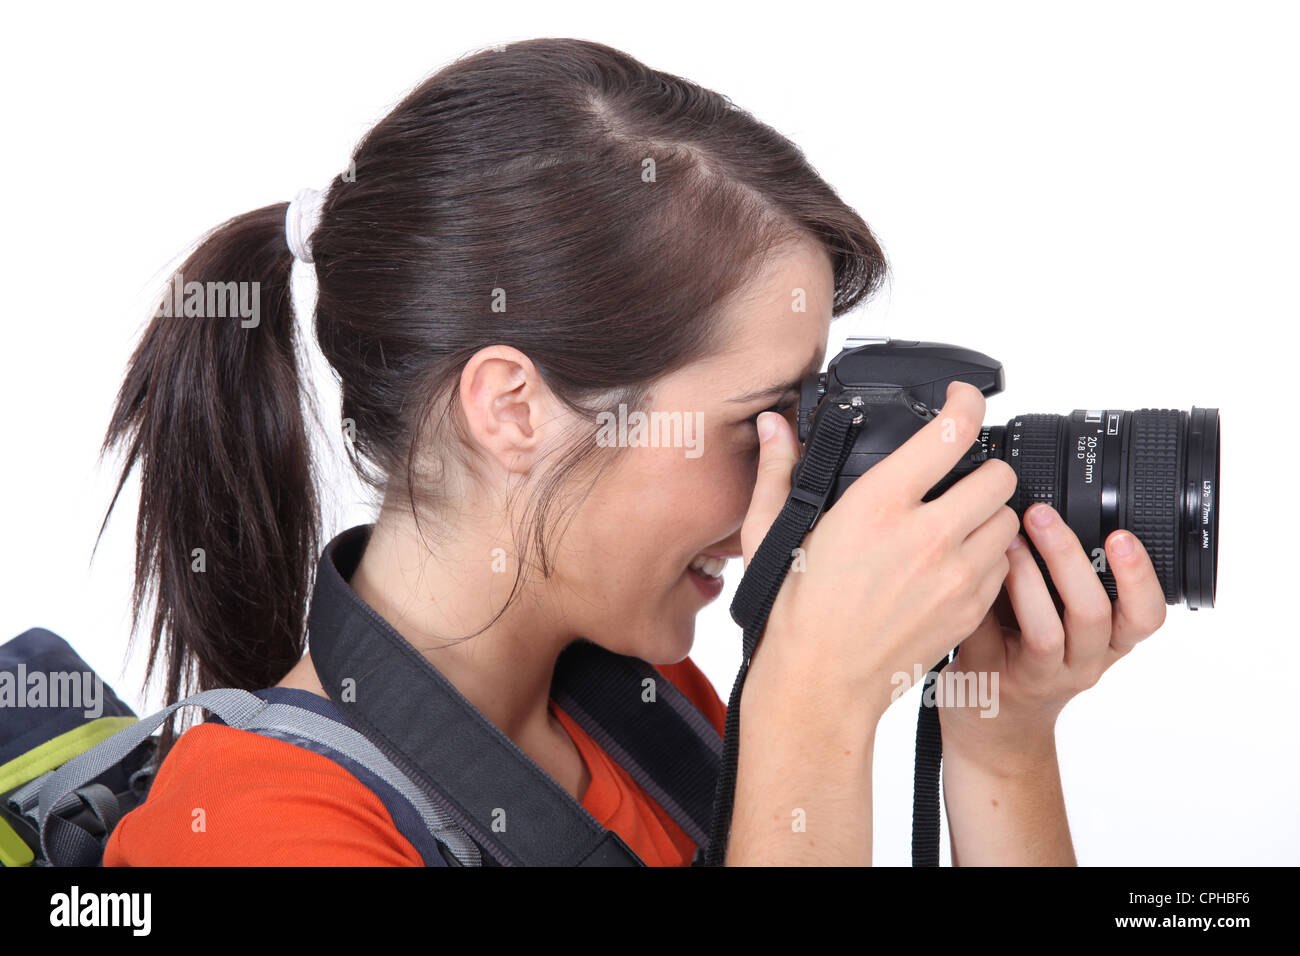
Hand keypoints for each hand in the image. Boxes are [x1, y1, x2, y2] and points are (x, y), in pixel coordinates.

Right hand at [738, 380, 1019, 726]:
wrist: (821, 682)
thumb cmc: (794, 611)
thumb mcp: (773, 532)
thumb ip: (778, 470)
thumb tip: (773, 427)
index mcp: (877, 504)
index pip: (951, 434)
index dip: (967, 403)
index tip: (965, 398)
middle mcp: (925, 535)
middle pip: (997, 476)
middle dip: (983, 468)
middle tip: (961, 475)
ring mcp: (954, 576)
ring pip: (1008, 520)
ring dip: (989, 514)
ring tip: (957, 524)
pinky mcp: (969, 609)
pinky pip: (1003, 566)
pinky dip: (988, 558)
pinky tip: (954, 563)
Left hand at [937, 501, 1168, 770]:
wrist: (992, 724)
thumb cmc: (1023, 654)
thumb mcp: (1058, 618)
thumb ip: (1057, 575)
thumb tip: (1041, 503)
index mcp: (1108, 641)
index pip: (1146, 616)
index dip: (1140, 577)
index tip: (1121, 536)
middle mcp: (1082, 661)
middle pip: (1094, 614)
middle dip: (1068, 558)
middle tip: (1042, 514)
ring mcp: (1039, 676)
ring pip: (1048, 632)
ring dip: (1028, 579)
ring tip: (1007, 540)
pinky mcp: (995, 680)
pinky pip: (992, 640)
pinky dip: (982, 600)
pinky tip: (970, 569)